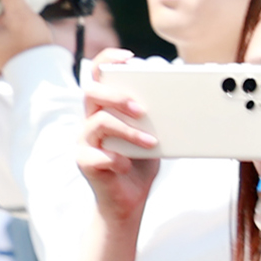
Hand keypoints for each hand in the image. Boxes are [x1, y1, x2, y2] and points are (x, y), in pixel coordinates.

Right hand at [76, 52, 161, 227]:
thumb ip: (156, 116)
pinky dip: (119, 159)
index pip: (99, 74)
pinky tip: (128, 165)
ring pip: (99, 122)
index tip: (128, 57)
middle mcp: (90, 120)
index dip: (109, 60)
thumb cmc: (139, 164)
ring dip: (129, 130)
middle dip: (118, 96)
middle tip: (142, 108)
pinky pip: (99, 155)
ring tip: (150, 142)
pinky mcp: (85, 162)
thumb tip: (175, 96)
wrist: (128, 202)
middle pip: (92, 92)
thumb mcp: (152, 134)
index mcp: (104, 108)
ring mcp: (85, 141)